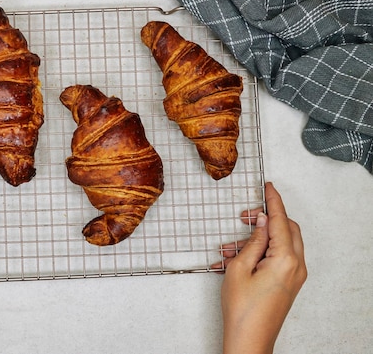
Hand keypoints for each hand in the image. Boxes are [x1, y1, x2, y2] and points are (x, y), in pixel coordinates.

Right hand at [213, 182, 306, 353]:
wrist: (249, 339)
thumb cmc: (243, 309)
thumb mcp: (240, 268)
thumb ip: (252, 241)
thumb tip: (260, 222)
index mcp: (285, 259)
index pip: (280, 220)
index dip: (273, 201)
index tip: (269, 187)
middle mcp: (296, 266)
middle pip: (286, 229)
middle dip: (265, 220)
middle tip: (245, 216)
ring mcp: (294, 276)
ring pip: (280, 244)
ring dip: (257, 240)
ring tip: (230, 249)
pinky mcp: (289, 283)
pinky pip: (278, 258)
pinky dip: (261, 253)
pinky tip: (236, 261)